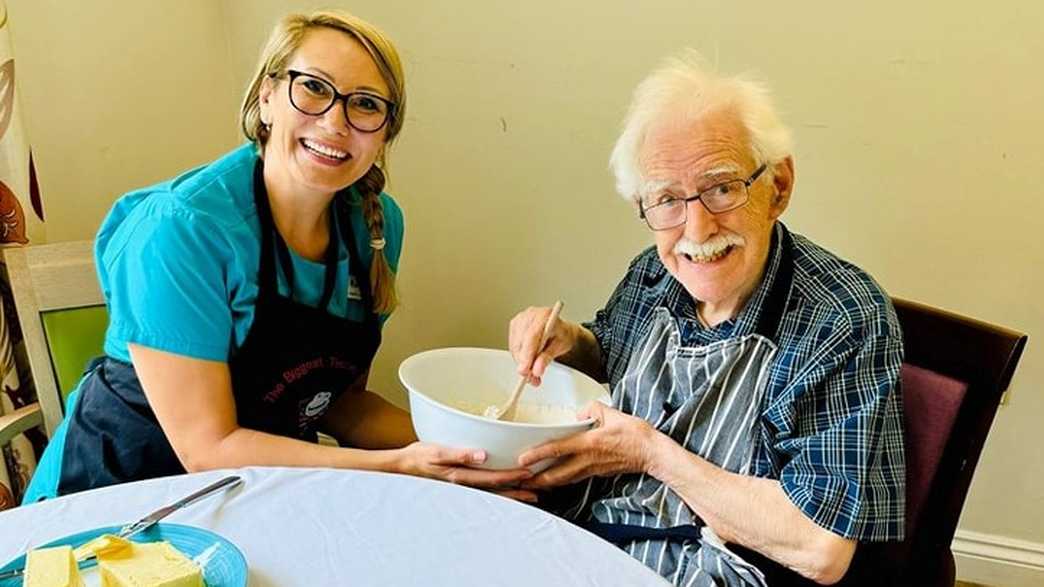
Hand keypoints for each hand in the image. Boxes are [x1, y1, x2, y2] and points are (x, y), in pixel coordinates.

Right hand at [395, 442, 532, 488]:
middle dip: (518, 492)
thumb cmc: (419, 457)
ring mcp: (463, 490)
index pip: (493, 478)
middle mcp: (464, 487)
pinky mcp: (460, 486)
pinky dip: (499, 493)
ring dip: (512, 495)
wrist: (403, 466)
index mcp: (461, 477)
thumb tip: (482, 455)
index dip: (512, 476)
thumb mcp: (437, 451)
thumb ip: (459, 453)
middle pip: (497, 491)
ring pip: (493, 495)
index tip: (529, 474)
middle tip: (538, 493)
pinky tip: (507, 492)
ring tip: (530, 496)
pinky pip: (484, 492)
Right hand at [508, 306, 576, 385]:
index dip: (527, 355)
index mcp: (544, 315)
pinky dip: (519, 358)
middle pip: (521, 342)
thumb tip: (537, 369)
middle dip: (525, 363)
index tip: (525, 370)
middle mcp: (530, 315)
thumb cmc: (561, 335)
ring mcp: (520, 320)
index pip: (531, 336)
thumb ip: (548, 357)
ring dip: (522, 363)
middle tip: (533, 378)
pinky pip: (513, 346)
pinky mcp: (514, 327)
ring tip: (533, 374)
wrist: (559, 330)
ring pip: (515, 346)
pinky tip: (529, 362)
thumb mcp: (560, 347)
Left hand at [518, 402, 658, 488]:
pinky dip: (563, 480)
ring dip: (548, 482)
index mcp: (588, 444)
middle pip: (556, 474)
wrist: (652, 453)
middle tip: (521, 481)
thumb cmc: (636, 435)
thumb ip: (592, 409)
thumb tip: (581, 413)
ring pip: (565, 479)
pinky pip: (576, 478)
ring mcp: (593, 469)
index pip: (557, 450)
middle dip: (537, 480)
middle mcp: (588, 460)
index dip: (538, 455)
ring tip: (534, 483)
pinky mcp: (598, 473)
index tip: (522, 459)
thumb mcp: (613, 413)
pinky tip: (558, 479)